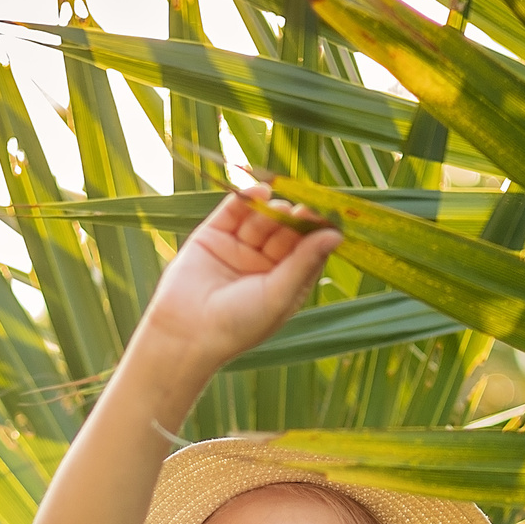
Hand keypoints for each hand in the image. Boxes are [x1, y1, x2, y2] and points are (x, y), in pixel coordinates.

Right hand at [129, 186, 339, 381]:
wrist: (187, 332)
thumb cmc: (239, 324)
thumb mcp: (279, 294)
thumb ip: (305, 262)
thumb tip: (337, 235)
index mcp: (284, 282)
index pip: (307, 249)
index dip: (315, 232)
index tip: (323, 217)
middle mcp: (263, 263)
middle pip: (286, 230)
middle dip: (293, 220)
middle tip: (300, 211)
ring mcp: (238, 247)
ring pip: (261, 219)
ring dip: (271, 210)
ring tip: (276, 208)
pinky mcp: (213, 235)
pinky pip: (233, 210)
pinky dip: (247, 197)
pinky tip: (260, 191)